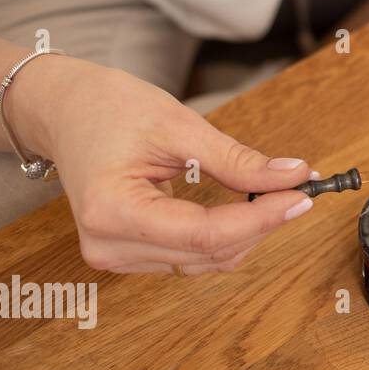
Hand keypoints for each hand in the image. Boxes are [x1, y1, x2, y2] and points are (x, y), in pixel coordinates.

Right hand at [8, 55, 313, 273]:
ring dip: (247, 232)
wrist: (67, 110)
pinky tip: (245, 209)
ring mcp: (115, 255)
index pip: (205, 233)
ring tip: (275, 195)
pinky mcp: (127, 254)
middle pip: (209, 251)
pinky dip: (226, 236)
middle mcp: (109, 244)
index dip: (261, 219)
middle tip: (300, 188)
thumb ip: (237, 159)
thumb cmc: (110, 109)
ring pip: (206, 260)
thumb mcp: (180, 126)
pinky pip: (191, 256)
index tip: (302, 197)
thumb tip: (294, 175)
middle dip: (262, 222)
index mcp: (112, 211)